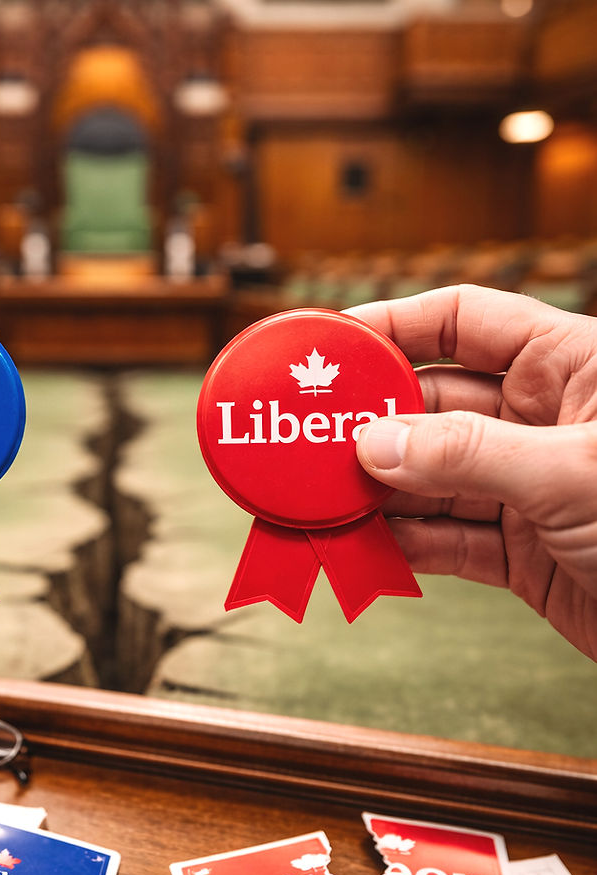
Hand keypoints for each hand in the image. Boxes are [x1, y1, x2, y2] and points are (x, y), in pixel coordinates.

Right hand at [348, 284, 596, 660]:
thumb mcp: (572, 473)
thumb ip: (467, 455)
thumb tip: (373, 445)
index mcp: (570, 367)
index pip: (464, 321)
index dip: (393, 325)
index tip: (332, 343)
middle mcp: (541, 421)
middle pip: (431, 405)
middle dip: (370, 423)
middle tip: (308, 440)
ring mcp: (526, 487)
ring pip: (428, 477)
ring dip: (376, 491)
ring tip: (323, 498)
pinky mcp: (520, 549)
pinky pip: (444, 538)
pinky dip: (403, 544)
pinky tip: (367, 545)